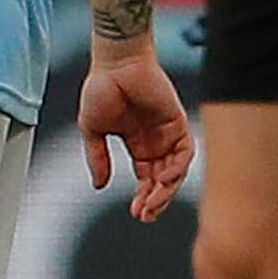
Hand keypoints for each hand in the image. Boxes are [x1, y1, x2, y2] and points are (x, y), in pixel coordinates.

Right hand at [79, 46, 195, 221]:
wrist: (115, 63)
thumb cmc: (101, 87)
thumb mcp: (92, 130)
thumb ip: (97, 158)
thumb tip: (98, 185)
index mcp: (137, 144)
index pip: (145, 178)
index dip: (142, 197)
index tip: (135, 212)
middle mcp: (155, 141)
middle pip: (162, 179)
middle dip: (155, 200)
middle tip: (145, 215)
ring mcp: (168, 133)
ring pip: (175, 170)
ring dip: (165, 189)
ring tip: (152, 203)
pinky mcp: (178, 122)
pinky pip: (184, 152)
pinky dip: (176, 168)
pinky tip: (162, 179)